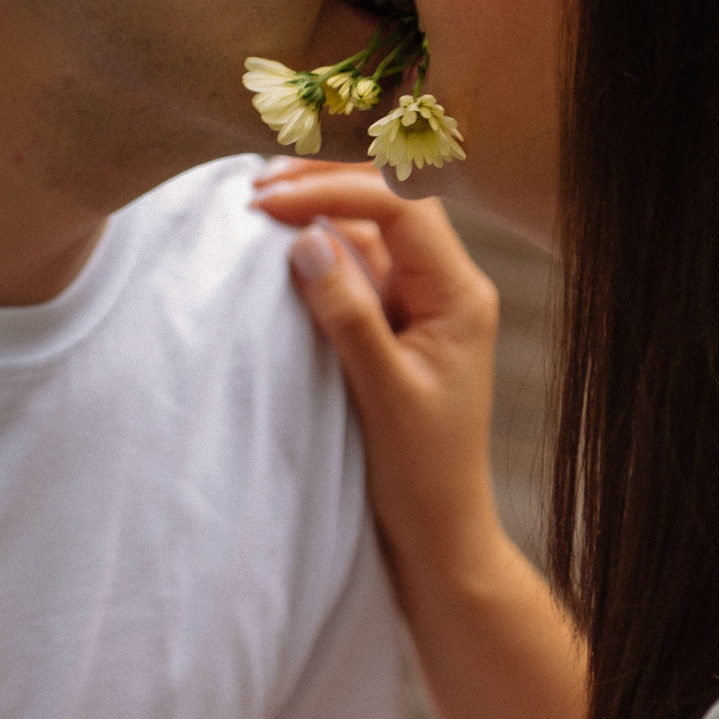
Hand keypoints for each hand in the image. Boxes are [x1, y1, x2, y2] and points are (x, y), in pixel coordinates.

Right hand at [252, 159, 507, 592]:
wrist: (439, 536)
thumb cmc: (422, 474)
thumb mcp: (383, 394)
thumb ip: (348, 314)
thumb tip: (307, 240)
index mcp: (460, 294)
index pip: (401, 207)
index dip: (333, 191)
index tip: (268, 201)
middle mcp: (447, 286)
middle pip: (390, 202)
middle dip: (327, 182)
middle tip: (258, 183)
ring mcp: (422, 303)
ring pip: (371, 230)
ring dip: (319, 209)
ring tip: (259, 201)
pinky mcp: (398, 323)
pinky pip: (359, 267)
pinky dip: (320, 248)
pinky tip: (280, 243)